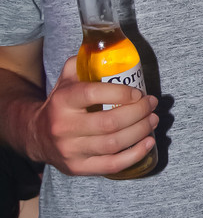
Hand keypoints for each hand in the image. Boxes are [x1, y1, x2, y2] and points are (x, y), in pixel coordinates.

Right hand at [28, 56, 158, 176]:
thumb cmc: (61, 103)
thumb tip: (110, 50)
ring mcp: (71, 150)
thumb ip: (84, 62)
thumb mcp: (66, 79)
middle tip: (151, 104)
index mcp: (62, 101)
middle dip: (138, 113)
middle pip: (110, 123)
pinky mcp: (78, 168)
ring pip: (114, 144)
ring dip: (140, 131)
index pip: (93, 94)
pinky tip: (148, 141)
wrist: (36, 135)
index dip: (121, 93)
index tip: (139, 92)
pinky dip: (135, 154)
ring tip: (153, 119)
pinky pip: (112, 165)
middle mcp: (64, 127)